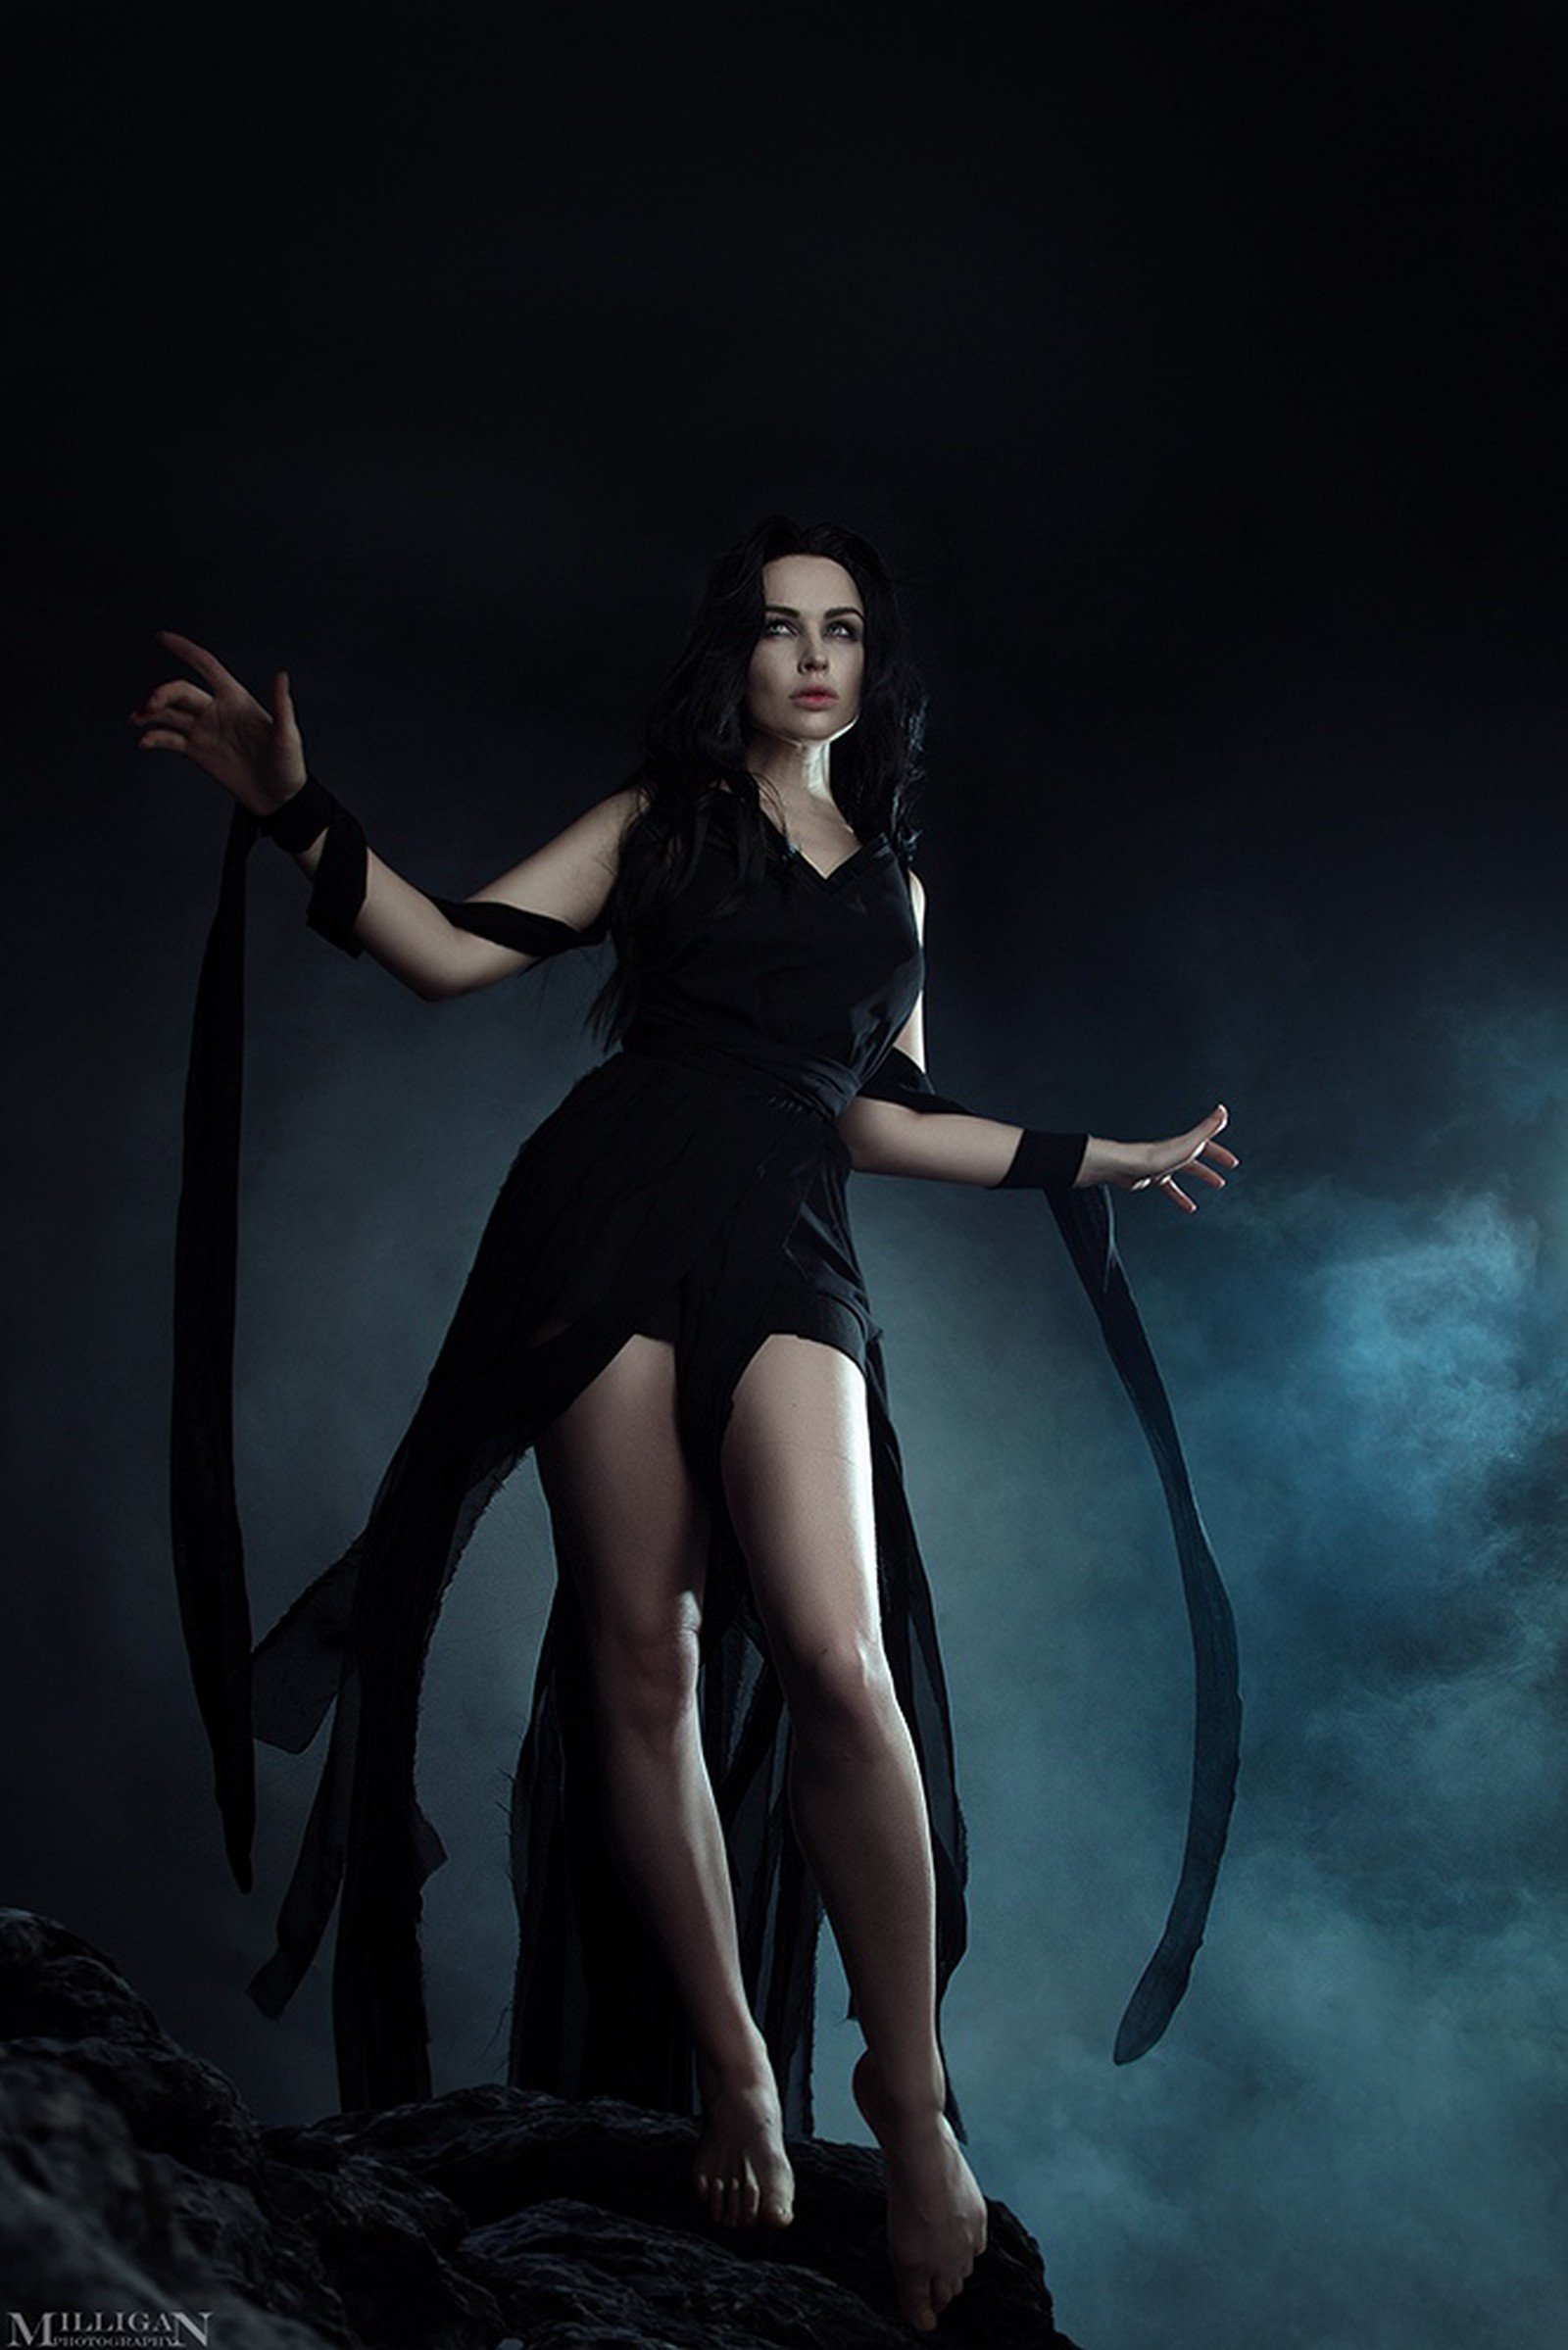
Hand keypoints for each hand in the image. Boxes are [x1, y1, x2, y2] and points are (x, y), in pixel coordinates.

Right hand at [130, 631, 307, 817]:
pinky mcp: (197, 751)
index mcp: (236, 699)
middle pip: (181, 692)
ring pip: (169, 714)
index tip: (163, 638)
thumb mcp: (287, 736)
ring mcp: (205, 730)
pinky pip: (170, 739)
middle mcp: (217, 710)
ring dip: (149, 713)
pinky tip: (144, 741)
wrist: (279, 800)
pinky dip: (154, 738)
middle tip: (149, 705)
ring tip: (136, 719)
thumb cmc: (288, 766)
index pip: (206, 666)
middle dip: (162, 694)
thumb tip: (281, 676)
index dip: (185, 650)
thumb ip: (282, 705)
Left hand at [1097, 1105, 1237, 1213]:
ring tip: (1210, 1190)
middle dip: (1211, 1168)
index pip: (1206, 1146)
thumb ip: (1207, 1128)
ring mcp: (1162, 1165)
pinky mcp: (1152, 1177)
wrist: (1126, 1166)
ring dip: (1199, 1179)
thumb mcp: (1188, 1143)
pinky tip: (1185, 1206)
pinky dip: (1179, 1197)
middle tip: (1222, 1179)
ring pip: (1184, 1172)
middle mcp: (1173, 1153)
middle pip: (1196, 1160)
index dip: (1220, 1155)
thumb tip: (1223, 1110)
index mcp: (1183, 1145)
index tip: (1232, 1163)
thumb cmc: (1155, 1156)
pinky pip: (1169, 1188)